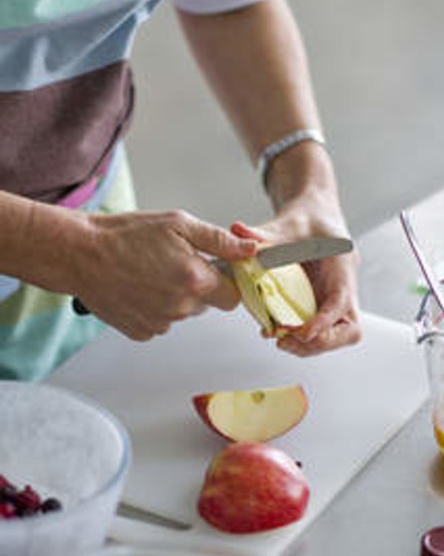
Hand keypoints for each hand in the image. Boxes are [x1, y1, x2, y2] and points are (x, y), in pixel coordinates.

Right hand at [76, 210, 256, 339]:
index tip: (212, 268)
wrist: (80, 254)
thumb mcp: (178, 224)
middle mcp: (181, 308)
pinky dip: (154, 308)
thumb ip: (220, 241)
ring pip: (183, 313)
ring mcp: (161, 324)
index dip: (225, 281)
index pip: (233, 295)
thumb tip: (251, 249)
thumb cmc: (124, 235)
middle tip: (171, 263)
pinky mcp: (142, 332)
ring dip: (175, 297)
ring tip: (149, 273)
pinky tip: (138, 288)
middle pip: (207, 304)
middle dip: (197, 286)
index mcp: (195, 280)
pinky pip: (160, 322)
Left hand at [231, 197, 360, 355]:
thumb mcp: (288, 222)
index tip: (303, 332)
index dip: (324, 321)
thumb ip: (266, 233)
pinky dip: (302, 339)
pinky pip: (321, 332)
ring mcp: (335, 300)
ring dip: (311, 346)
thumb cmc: (309, 219)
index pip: (342, 301)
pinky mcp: (322, 307)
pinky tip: (278, 332)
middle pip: (350, 329)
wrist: (315, 216)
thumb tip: (240, 233)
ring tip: (280, 340)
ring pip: (338, 336)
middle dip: (322, 341)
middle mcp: (344, 287)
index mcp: (342, 265)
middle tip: (288, 340)